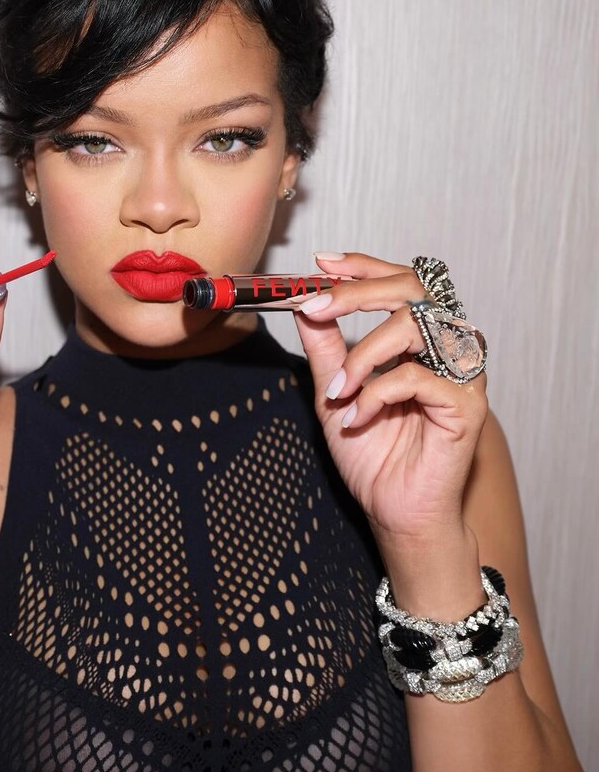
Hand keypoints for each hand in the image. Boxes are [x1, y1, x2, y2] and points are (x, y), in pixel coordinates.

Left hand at [293, 252, 487, 553]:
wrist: (391, 509)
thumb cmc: (371, 453)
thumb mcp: (334, 391)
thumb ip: (325, 347)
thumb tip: (305, 304)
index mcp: (418, 338)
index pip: (399, 282)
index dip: (362, 266)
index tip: (322, 263)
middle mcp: (445, 346)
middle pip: (412, 288)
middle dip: (357, 293)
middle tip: (316, 307)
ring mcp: (461, 373)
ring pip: (414, 326)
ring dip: (362, 354)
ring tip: (337, 391)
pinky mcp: (467, 404)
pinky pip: (416, 377)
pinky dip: (376, 393)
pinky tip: (357, 417)